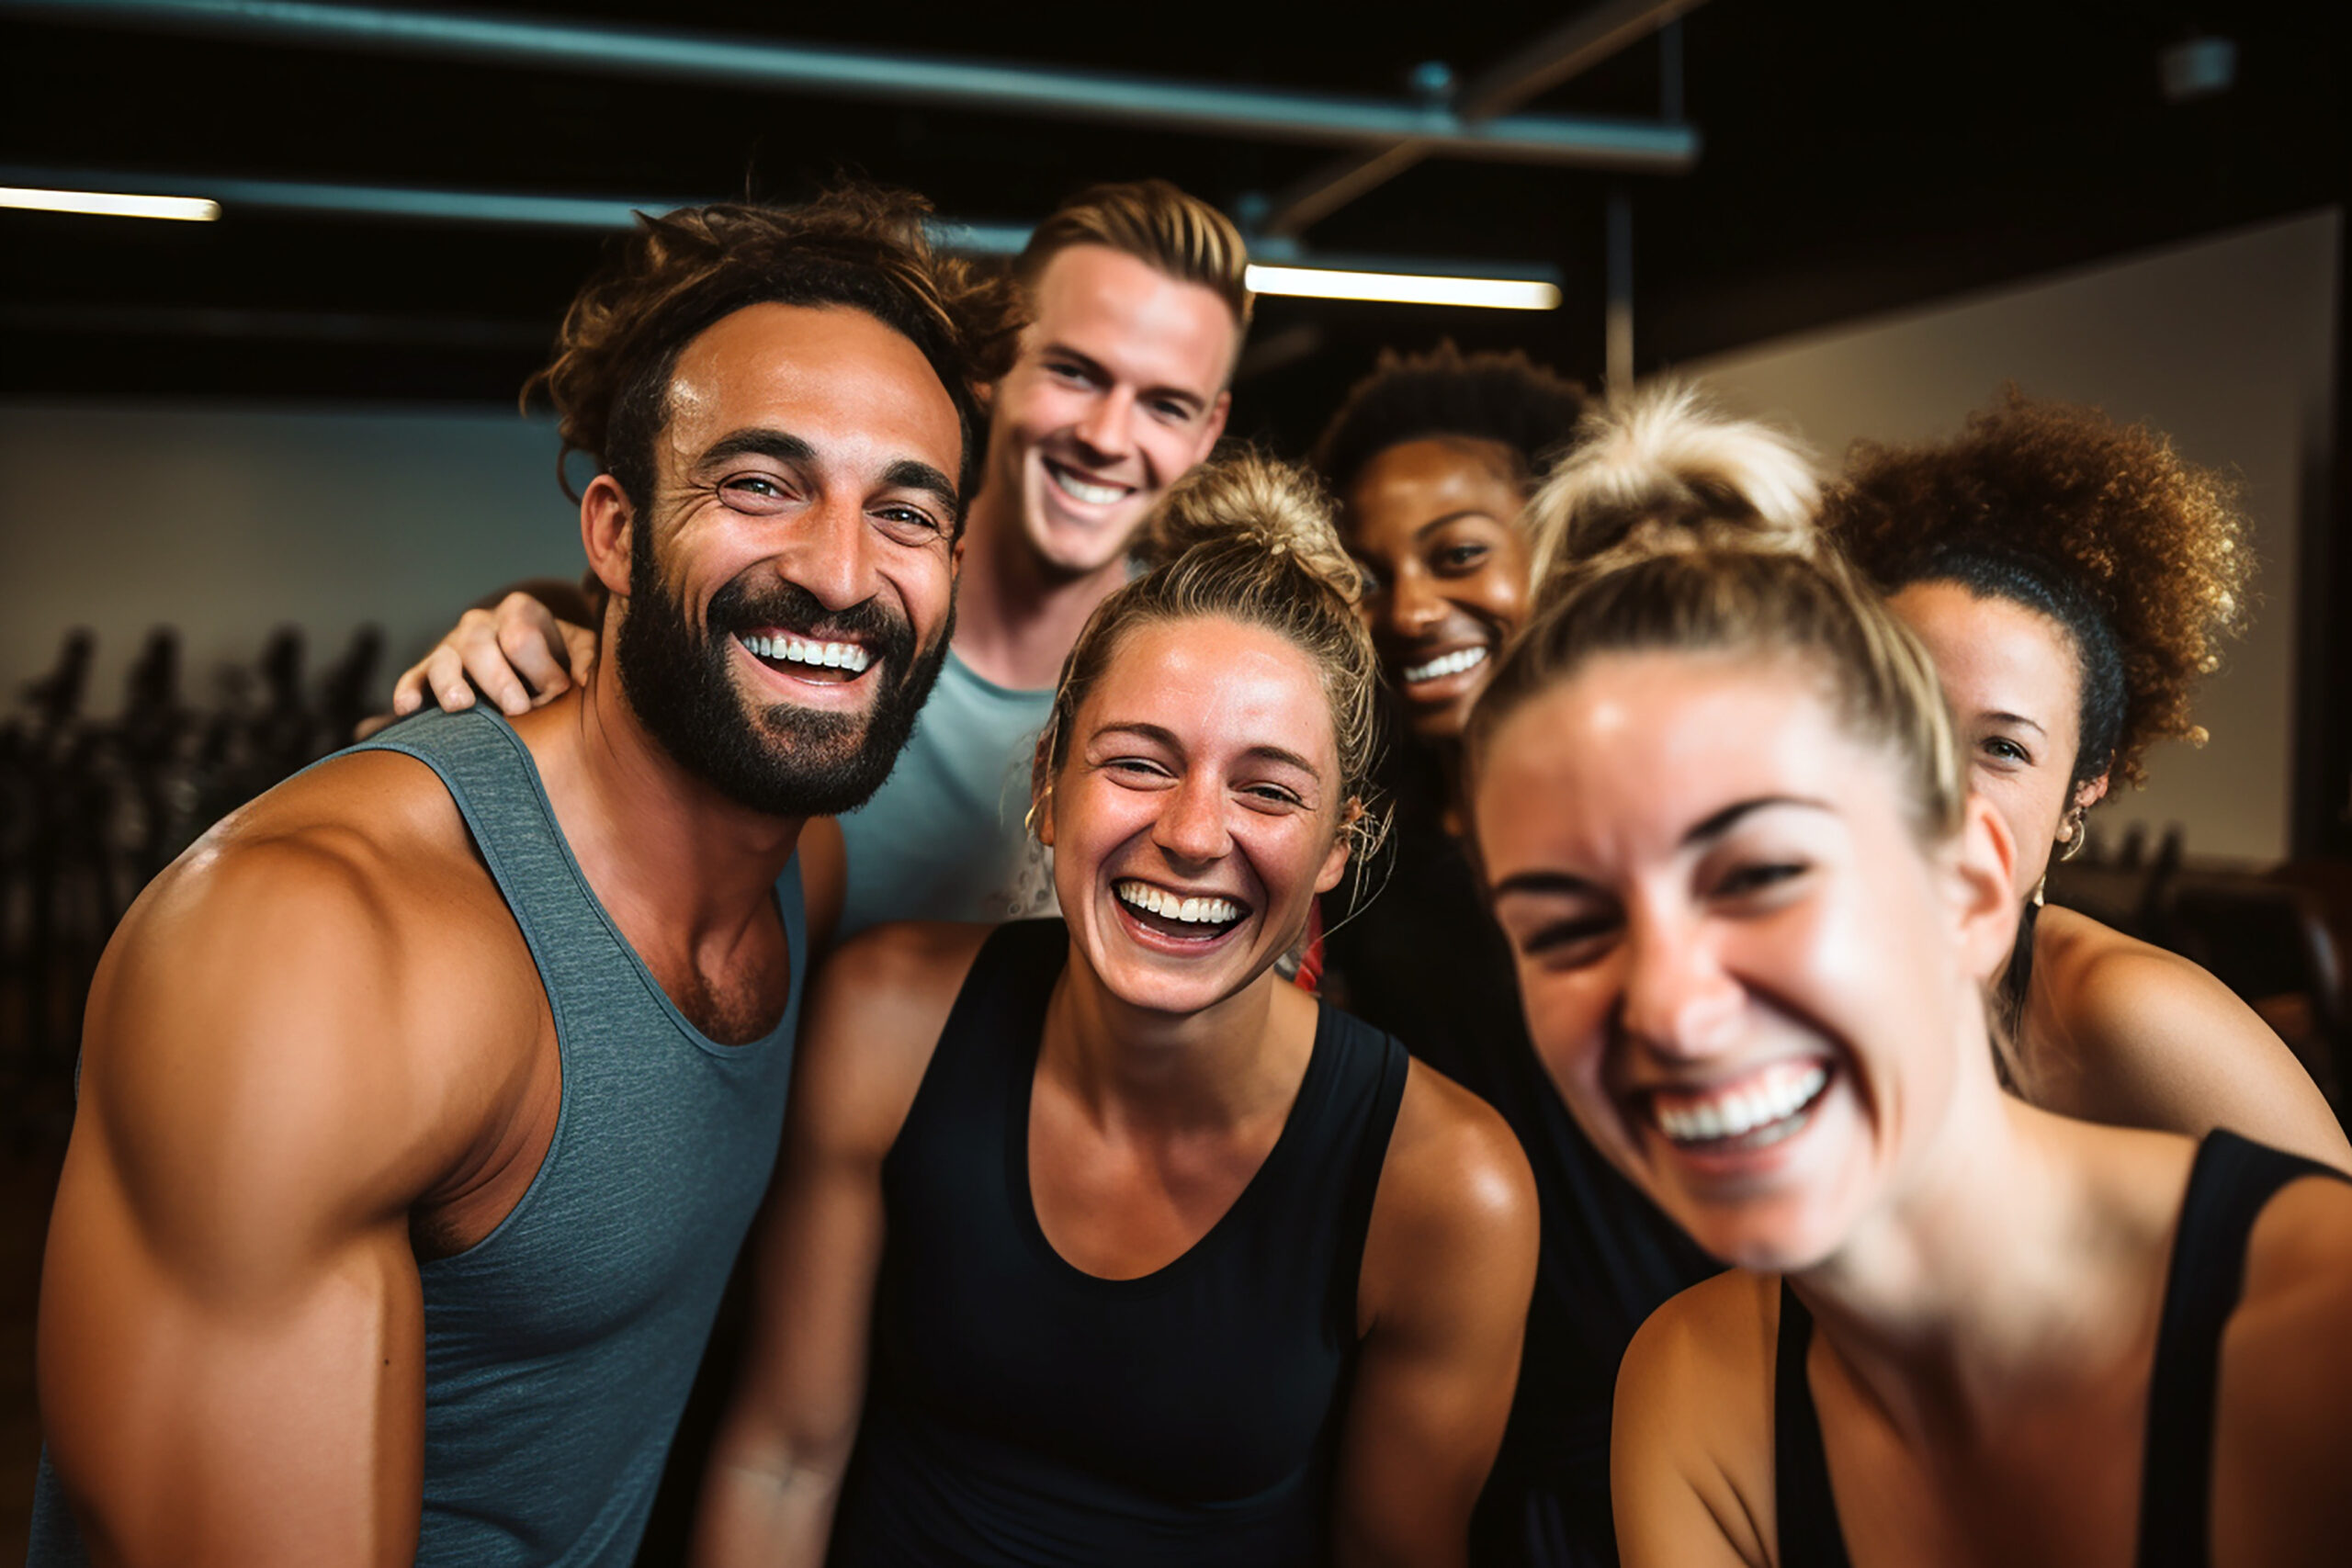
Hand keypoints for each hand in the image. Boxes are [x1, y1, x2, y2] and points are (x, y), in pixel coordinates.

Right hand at [358, 592, 595, 738]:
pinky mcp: (428, 670)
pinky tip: (408, 708)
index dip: (541, 667)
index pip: (523, 635)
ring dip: (451, 684)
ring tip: (462, 706)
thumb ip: (585, 657)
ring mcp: (450, 646)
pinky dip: (408, 692)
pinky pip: (413, 678)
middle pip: (482, 647)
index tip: (558, 691)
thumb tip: (581, 680)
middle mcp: (480, 623)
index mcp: (519, 611)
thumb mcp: (576, 649)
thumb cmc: (555, 657)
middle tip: (519, 708)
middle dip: (501, 680)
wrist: (524, 661)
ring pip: (443, 661)